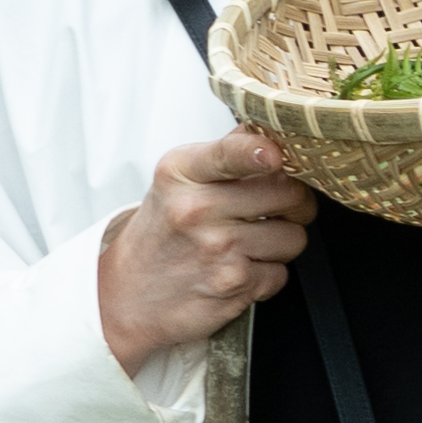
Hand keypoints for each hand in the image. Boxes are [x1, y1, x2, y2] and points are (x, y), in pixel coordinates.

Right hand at [98, 127, 316, 371]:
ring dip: (282, 243)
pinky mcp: (233, 284)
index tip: (275, 154)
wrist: (126, 293)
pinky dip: (267, 275)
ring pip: (294, 235)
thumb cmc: (163, 233)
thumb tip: (268, 128)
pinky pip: (282, 273)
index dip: (260, 151)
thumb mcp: (177, 182)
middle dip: (295, 202)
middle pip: (288, 193)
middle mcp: (196, 208)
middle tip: (276, 209)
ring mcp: (217, 248)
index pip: (231, 152)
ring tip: (249, 244)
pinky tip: (239, 270)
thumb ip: (225, 152)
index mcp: (181, 172)